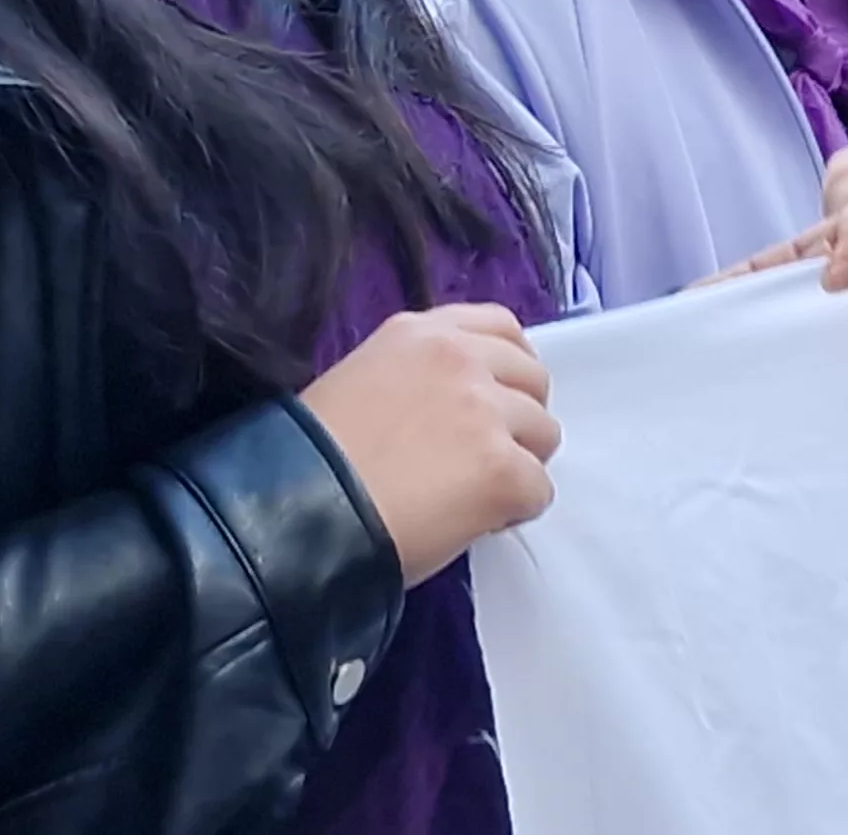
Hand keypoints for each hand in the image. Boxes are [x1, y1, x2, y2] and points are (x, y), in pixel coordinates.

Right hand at [299, 305, 558, 586]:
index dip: (508, 368)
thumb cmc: (312, 459)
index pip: (501, 326)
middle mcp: (460, 359)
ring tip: (471, 493)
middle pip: (534, 380)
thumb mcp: (362, 381)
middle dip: (517, 419)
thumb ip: (418, 377)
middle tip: (479, 457)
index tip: (495, 399)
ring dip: (518, 464)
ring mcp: (486, 412)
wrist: (301, 515)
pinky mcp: (502, 469)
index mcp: (420, 333)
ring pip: (546, 434)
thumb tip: (455, 410)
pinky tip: (473, 522)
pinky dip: (514, 511)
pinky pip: (540, 490)